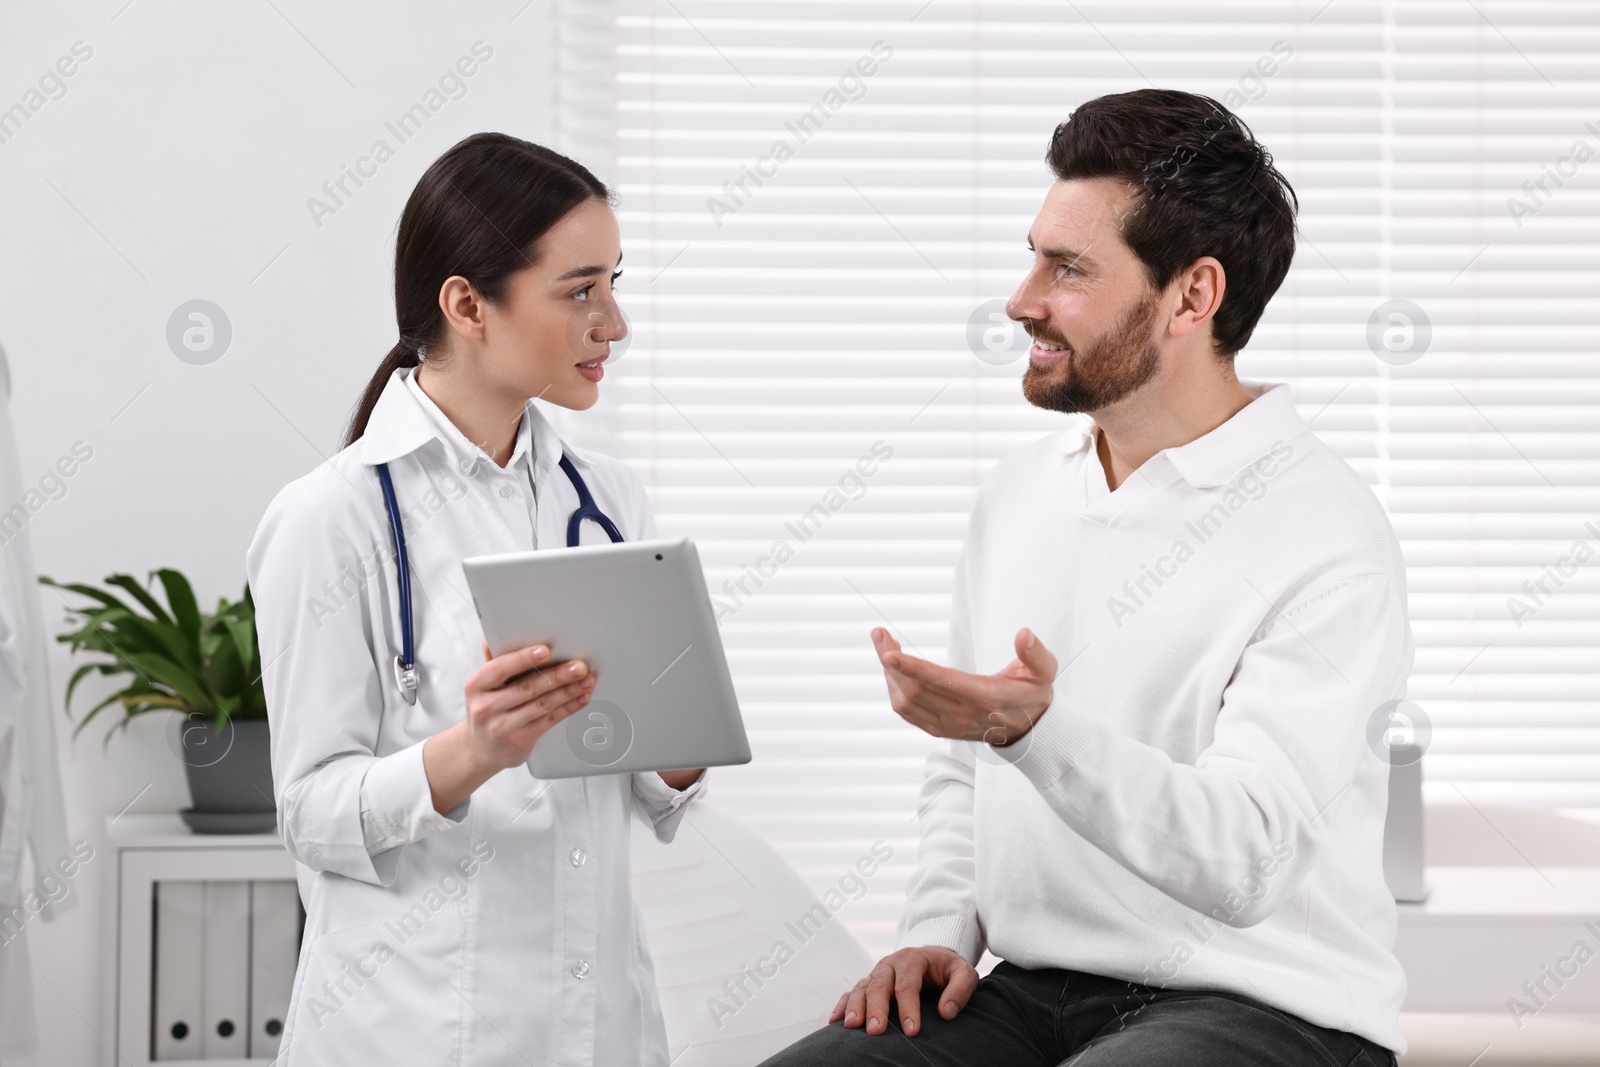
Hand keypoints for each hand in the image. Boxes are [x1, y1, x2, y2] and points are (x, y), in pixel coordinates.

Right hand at [462, 640, 595, 770]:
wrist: (481, 750)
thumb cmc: (487, 708)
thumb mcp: (483, 686)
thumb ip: (495, 662)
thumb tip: (497, 637)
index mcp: (476, 685)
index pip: (501, 668)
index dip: (524, 658)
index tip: (546, 650)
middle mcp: (486, 707)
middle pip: (528, 687)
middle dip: (558, 675)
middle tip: (579, 666)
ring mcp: (503, 726)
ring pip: (542, 704)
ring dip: (569, 691)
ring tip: (587, 680)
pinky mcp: (520, 740)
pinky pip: (550, 720)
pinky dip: (569, 707)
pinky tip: (581, 698)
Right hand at [830, 946, 978, 1036]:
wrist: (933, 957)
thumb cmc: (947, 969)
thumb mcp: (963, 973)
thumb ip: (960, 989)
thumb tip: (947, 1012)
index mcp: (913, 959)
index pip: (908, 984)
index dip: (909, 1008)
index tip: (911, 1031)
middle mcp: (891, 964)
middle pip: (880, 985)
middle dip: (877, 1008)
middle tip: (876, 1031)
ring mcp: (877, 972)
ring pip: (862, 987)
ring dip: (856, 1007)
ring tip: (852, 1026)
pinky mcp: (869, 982)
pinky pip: (853, 991)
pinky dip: (843, 1004)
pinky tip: (836, 1020)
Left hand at [871, 627, 1055, 745]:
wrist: (1029, 730)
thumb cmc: (1032, 693)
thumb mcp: (1044, 671)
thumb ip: (1036, 653)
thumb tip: (1024, 634)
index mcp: (984, 697)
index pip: (941, 682)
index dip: (912, 668)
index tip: (888, 653)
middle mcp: (961, 714)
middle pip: (914, 690)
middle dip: (890, 662)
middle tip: (879, 634)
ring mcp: (947, 725)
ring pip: (906, 702)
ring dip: (889, 675)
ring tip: (886, 647)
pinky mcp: (939, 729)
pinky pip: (907, 711)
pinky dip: (895, 688)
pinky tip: (894, 669)